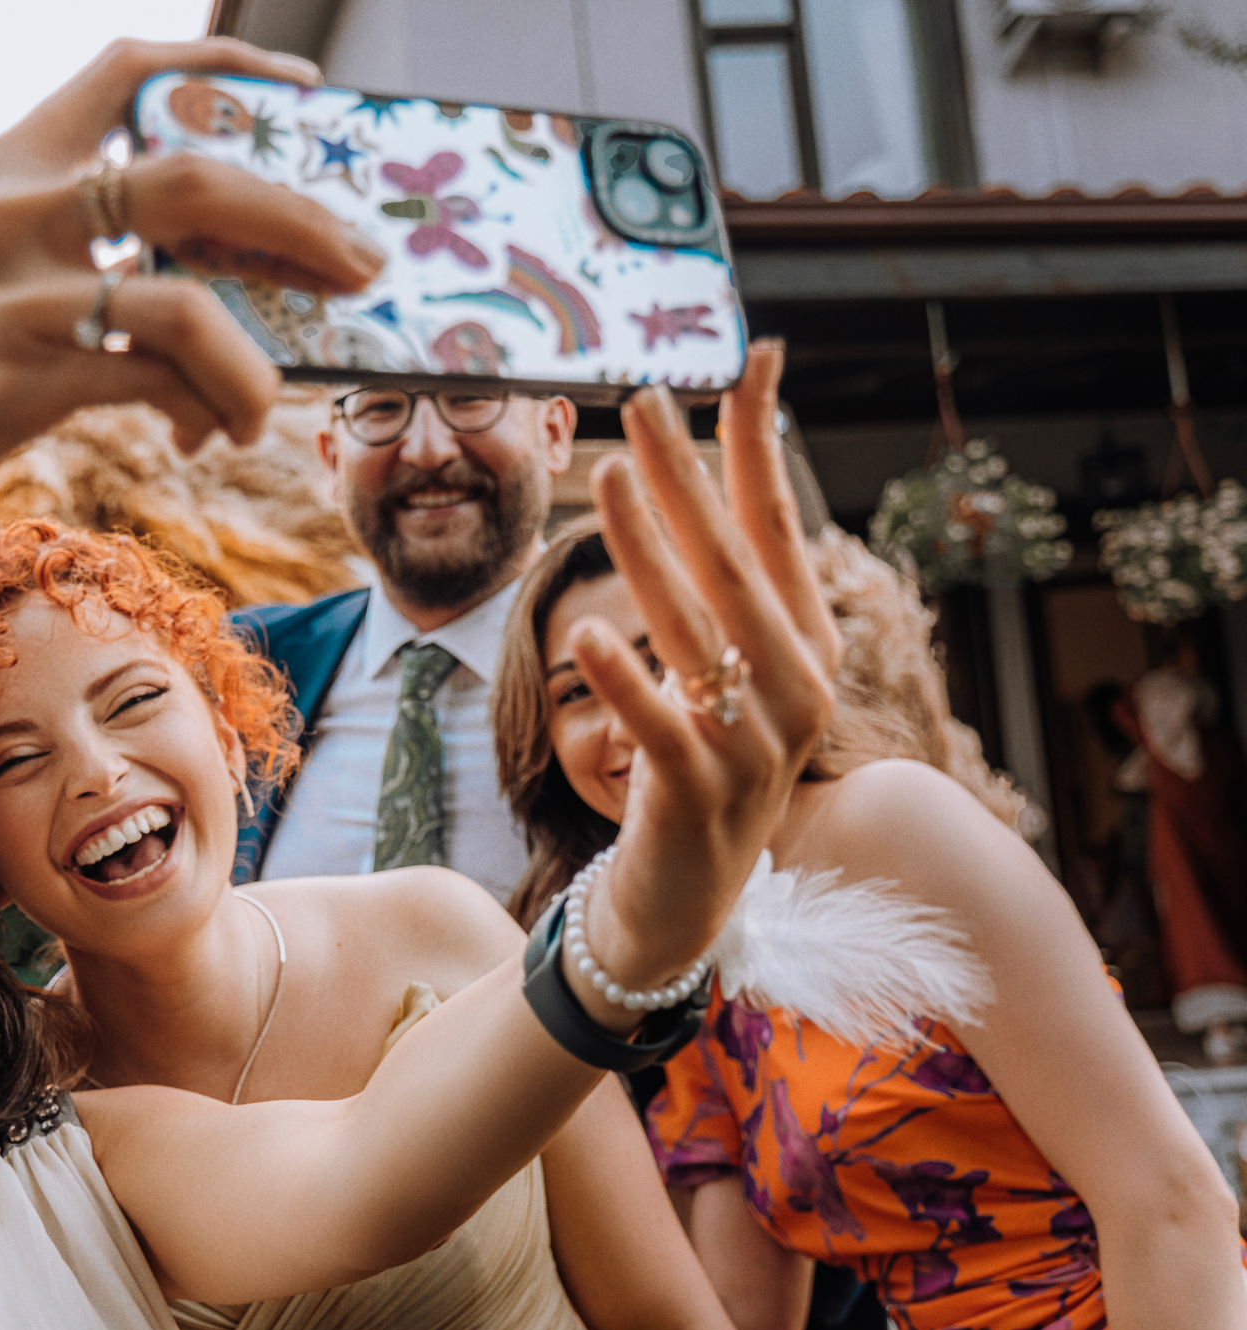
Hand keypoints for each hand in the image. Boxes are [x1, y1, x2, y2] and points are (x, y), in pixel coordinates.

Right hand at [0, 38, 383, 555]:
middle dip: (300, 221)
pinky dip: (206, 409)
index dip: (225, 67)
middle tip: (360, 265)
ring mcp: (11, 297)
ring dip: (258, 362)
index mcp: (2, 166)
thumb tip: (215, 275)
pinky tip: (204, 435)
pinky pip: (156, 383)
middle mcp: (7, 211)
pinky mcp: (16, 384)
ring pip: (190, 301)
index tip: (299, 91)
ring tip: (271, 406)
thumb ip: (72, 240)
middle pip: (194, 177)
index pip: (124, 71)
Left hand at [565, 342, 837, 1009]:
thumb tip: (690, 494)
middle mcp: (794, 689)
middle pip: (734, 562)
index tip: (747, 359)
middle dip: (687, 474)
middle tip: (644, 396)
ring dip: (648, 549)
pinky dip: (628, 681)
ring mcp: (752, 748)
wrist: (686, 904)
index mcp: (804, 648)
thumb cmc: (697, 771)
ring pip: (697, 631)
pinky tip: (590, 634)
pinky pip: (661, 727)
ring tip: (606, 474)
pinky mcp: (697, 797)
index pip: (778, 525)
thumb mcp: (724, 679)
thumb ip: (717, 597)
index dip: (760, 443)